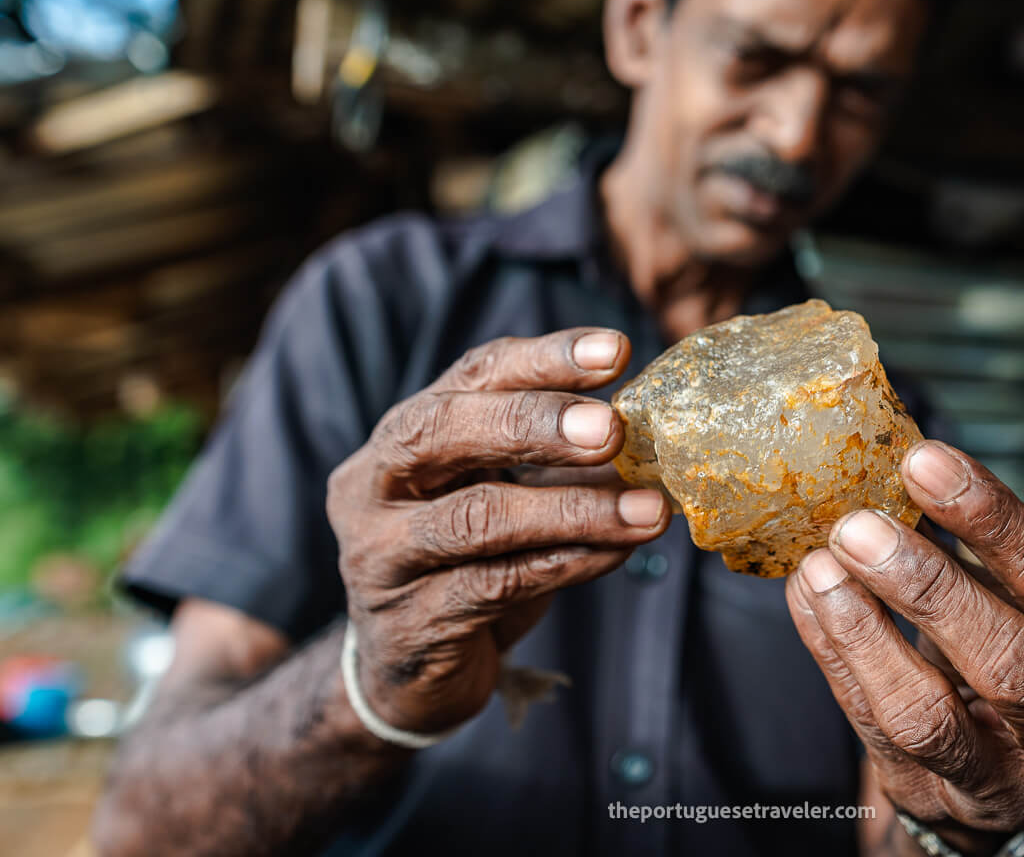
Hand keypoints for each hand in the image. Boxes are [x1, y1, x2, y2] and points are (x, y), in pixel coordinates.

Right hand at [326, 328, 669, 734]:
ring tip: (647, 508)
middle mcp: (373, 486)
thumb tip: (650, 429)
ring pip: (478, 518)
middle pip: (443, 430)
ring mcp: (381, 556)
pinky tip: (619, 552)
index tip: (614, 350)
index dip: (543, 359)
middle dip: (535, 423)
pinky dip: (570, 563)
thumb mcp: (504, 495)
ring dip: (573, 509)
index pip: (470, 376)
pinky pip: (498, 584)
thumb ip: (557, 460)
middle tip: (613, 427)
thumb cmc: (466, 563)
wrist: (407, 674)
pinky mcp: (410, 623)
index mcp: (402, 436)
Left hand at [786, 440, 1023, 844]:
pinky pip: (872, 728)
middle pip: (1008, 660)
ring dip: (864, 628)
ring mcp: (1002, 785)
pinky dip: (836, 656)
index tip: (926, 463)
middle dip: (928, 585)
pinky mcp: (932, 802)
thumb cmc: (1019, 672)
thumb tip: (912, 467)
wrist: (1007, 795)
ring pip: (928, 714)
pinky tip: (813, 598)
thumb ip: (986, 555)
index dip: (992, 517)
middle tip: (861, 526)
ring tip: (823, 565)